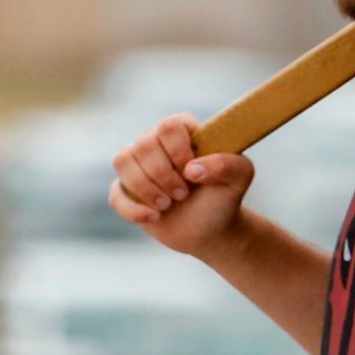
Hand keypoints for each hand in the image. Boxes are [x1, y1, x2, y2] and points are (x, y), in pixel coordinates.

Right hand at [109, 115, 253, 257]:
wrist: (210, 228)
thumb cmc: (224, 196)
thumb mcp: (239, 178)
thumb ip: (228, 165)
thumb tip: (192, 169)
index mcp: (183, 131)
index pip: (169, 126)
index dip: (177, 150)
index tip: (192, 173)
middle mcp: (156, 142)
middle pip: (143, 144)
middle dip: (163, 175)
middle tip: (183, 194)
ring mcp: (138, 165)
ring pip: (123, 161)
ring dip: (145, 188)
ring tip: (167, 204)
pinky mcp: (125, 190)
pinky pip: (115, 194)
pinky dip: (133, 208)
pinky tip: (154, 217)